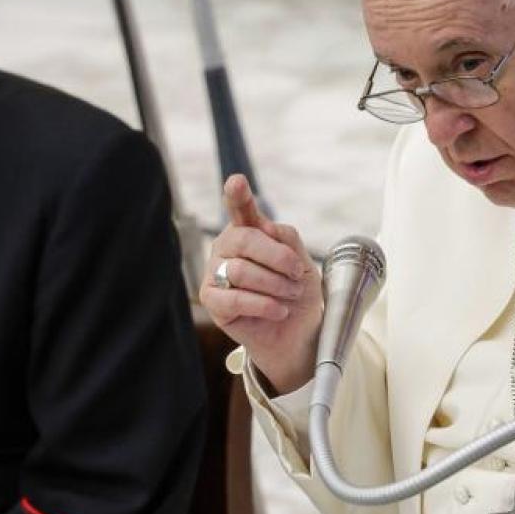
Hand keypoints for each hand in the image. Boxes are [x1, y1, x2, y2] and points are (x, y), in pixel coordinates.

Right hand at [199, 174, 322, 393]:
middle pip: (245, 239)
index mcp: (249, 232)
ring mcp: (215, 273)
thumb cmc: (297, 292)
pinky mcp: (212, 301)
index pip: (241, 209)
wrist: (297, 332)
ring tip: (289, 295)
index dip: (238, 195)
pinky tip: (279, 310)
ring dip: (275, 285)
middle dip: (278, 257)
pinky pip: (235, 298)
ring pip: (240, 270)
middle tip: (298, 274)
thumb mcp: (302, 263)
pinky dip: (264, 304)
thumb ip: (287, 240)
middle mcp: (227, 248)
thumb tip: (266, 227)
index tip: (237, 182)